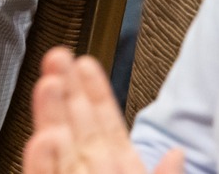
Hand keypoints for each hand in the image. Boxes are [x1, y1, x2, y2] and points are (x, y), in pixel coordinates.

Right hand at [24, 47, 180, 173]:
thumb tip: (177, 154)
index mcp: (120, 171)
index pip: (105, 125)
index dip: (96, 92)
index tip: (86, 64)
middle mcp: (92, 172)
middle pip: (75, 125)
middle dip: (67, 88)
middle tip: (58, 55)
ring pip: (56, 146)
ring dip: (51, 113)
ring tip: (50, 83)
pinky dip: (41, 158)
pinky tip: (43, 135)